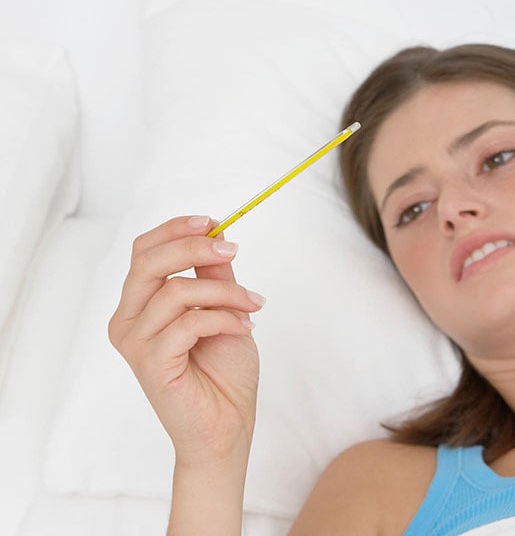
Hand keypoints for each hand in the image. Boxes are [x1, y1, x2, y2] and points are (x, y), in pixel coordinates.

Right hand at [109, 216, 263, 464]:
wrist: (227, 425)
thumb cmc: (223, 372)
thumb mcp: (224, 309)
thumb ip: (214, 275)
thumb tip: (217, 233)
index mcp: (139, 304)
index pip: (143, 251)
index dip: (176, 230)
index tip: (214, 223)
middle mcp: (128, 320)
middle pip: (149, 263)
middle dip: (195, 249)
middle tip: (233, 250)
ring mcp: (135, 343)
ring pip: (177, 292)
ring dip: (225, 293)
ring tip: (253, 306)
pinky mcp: (150, 363)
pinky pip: (189, 323)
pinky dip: (224, 319)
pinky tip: (244, 329)